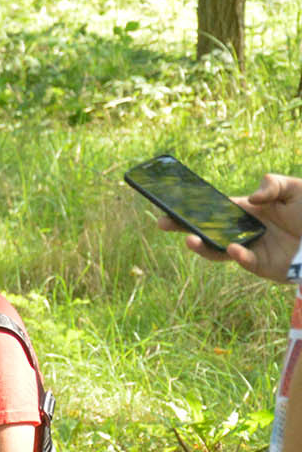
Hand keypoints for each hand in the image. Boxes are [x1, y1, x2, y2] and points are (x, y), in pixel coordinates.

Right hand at [172, 172, 301, 282]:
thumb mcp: (297, 189)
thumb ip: (274, 185)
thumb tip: (252, 198)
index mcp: (249, 211)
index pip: (215, 209)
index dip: (194, 208)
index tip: (172, 205)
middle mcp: (245, 231)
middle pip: (208, 231)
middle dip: (184, 227)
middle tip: (163, 222)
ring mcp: (251, 249)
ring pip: (218, 250)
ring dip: (202, 246)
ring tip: (190, 239)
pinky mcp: (262, 266)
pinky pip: (244, 261)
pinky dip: (238, 256)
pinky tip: (234, 248)